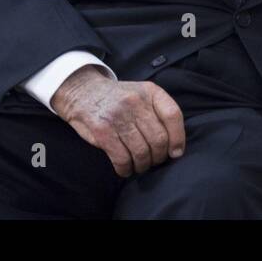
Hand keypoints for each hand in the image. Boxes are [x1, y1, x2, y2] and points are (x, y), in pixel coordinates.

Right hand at [51, 65, 185, 177]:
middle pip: (158, 138)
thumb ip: (158, 110)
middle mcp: (136, 102)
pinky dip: (126, 168)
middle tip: (154, 161)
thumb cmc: (119, 97)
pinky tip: (125, 169)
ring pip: (141, 151)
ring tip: (141, 166)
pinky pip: (121, 157)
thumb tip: (175, 143)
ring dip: (143, 164)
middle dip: (159, 156)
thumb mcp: (142, 93)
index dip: (178, 138)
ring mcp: (118, 116)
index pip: (173, 115)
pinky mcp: (102, 130)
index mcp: (150, 91)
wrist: (83, 90)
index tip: (176, 152)